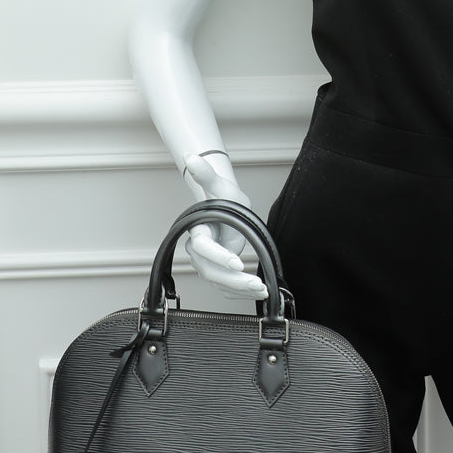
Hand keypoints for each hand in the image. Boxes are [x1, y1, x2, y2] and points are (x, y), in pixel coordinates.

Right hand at [182, 153, 267, 298]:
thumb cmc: (222, 196)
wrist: (226, 206)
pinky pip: (226, 286)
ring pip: (220, 282)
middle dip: (233, 279)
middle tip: (255, 283)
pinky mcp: (218, 271)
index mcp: (198, 231)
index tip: (238, 260)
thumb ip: (205, 174)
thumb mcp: (219, 185)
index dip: (219, 255)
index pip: (204, 248)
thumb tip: (190, 157)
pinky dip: (241, 293)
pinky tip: (258, 295)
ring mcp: (208, 263)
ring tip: (262, 290)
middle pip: (211, 271)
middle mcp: (199, 250)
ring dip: (240, 289)